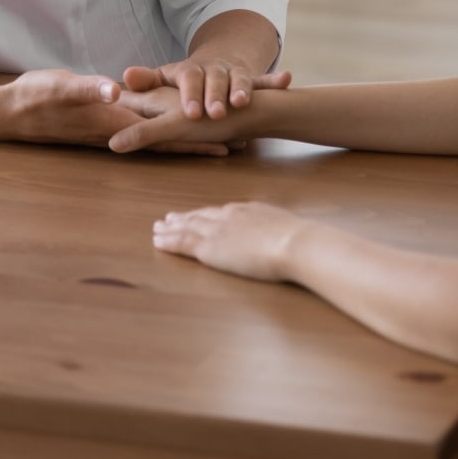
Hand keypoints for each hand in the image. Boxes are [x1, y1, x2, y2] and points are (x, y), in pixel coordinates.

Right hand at [0, 71, 228, 154]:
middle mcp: (122, 131)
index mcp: (116, 122)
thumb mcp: (60, 87)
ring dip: (194, 139)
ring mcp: (116, 130)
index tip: (231, 140)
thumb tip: (114, 90)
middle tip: (246, 142)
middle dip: (206, 140)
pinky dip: (172, 130)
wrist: (12, 112)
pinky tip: (186, 126)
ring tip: (230, 140)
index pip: (164, 132)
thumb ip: (87, 88)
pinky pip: (148, 131)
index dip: (196, 135)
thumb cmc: (35, 97)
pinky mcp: (110, 125)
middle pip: (172, 138)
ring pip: (163, 137)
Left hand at [123, 57, 290, 120]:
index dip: (190, 94)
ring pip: (240, 79)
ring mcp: (233, 74)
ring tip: (242, 103)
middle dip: (215, 95)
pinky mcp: (251, 80)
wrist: (221, 60)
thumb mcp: (165, 81)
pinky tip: (287, 79)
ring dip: (242, 89)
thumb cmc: (188, 81)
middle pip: (214, 79)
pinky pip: (265, 81)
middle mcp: (213, 70)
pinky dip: (276, 80)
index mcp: (190, 71)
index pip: (189, 79)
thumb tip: (126, 77)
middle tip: (214, 113)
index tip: (190, 112)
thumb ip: (146, 82)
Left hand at [152, 202, 307, 281]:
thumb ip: (280, 232)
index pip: (222, 212)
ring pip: (187, 227)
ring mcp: (217, 231)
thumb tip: (287, 238)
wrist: (294, 243)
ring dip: (171, 228)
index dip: (207, 214)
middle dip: (185, 218)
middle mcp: (229, 216)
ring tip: (158, 228)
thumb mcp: (290, 229)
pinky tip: (158, 241)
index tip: (198, 215)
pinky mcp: (209, 248)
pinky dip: (168, 241)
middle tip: (169, 218)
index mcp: (249, 210)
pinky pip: (182, 243)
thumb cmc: (300, 240)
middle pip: (201, 216)